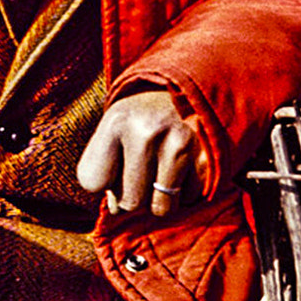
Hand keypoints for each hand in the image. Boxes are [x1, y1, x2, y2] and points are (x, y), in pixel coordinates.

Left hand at [77, 88, 201, 217]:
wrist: (189, 90)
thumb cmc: (142, 118)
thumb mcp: (114, 130)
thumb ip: (104, 171)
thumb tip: (117, 210)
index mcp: (117, 120)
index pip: (92, 181)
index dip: (102, 180)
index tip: (113, 163)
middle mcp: (148, 131)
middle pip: (129, 202)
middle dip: (133, 195)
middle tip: (141, 170)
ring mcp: (181, 144)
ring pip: (161, 208)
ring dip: (159, 198)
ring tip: (161, 170)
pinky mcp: (208, 158)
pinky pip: (188, 201)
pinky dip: (185, 191)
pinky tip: (184, 166)